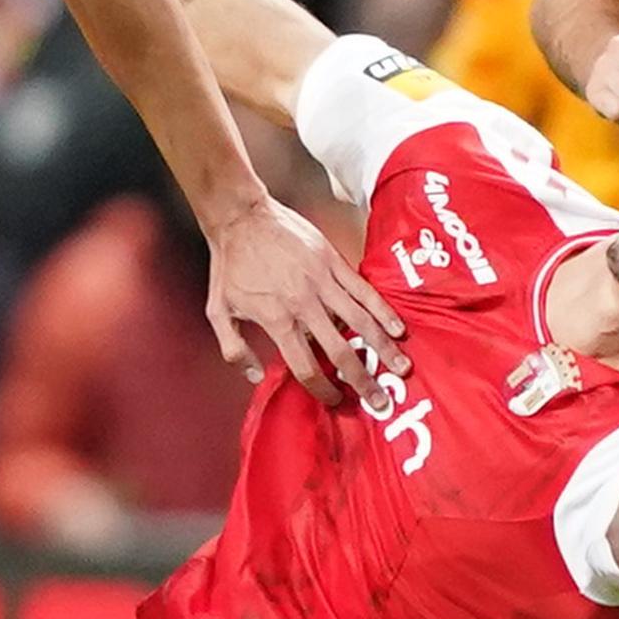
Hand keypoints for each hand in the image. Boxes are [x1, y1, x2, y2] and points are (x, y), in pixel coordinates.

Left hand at [205, 195, 406, 407]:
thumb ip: (233, 349)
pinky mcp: (334, 262)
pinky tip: (397, 328)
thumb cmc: (229, 265)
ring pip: (361, 322)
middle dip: (363, 380)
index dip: (322, 389)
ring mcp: (323, 282)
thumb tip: (256, 377)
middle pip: (341, 351)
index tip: (335, 400)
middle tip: (379, 401)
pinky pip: (364, 290)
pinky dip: (382, 310)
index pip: (306, 366)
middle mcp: (304, 305)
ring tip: (401, 367)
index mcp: (277, 320)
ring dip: (383, 348)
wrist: (241, 218)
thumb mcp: (217, 311)